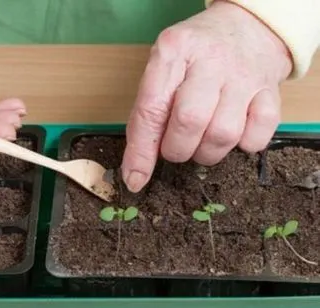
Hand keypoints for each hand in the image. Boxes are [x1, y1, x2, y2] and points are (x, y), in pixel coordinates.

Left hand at [121, 0, 292, 192]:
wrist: (247, 28)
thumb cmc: (195, 56)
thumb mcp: (163, 70)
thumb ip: (148, 113)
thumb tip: (136, 172)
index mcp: (173, 50)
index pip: (151, 109)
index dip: (141, 151)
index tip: (135, 179)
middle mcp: (210, 60)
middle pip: (190, 122)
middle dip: (177, 149)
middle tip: (176, 147)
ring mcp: (244, 75)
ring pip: (224, 135)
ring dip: (207, 152)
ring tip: (203, 139)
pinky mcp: (271, 92)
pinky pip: (256, 138)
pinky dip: (242, 146)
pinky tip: (234, 132)